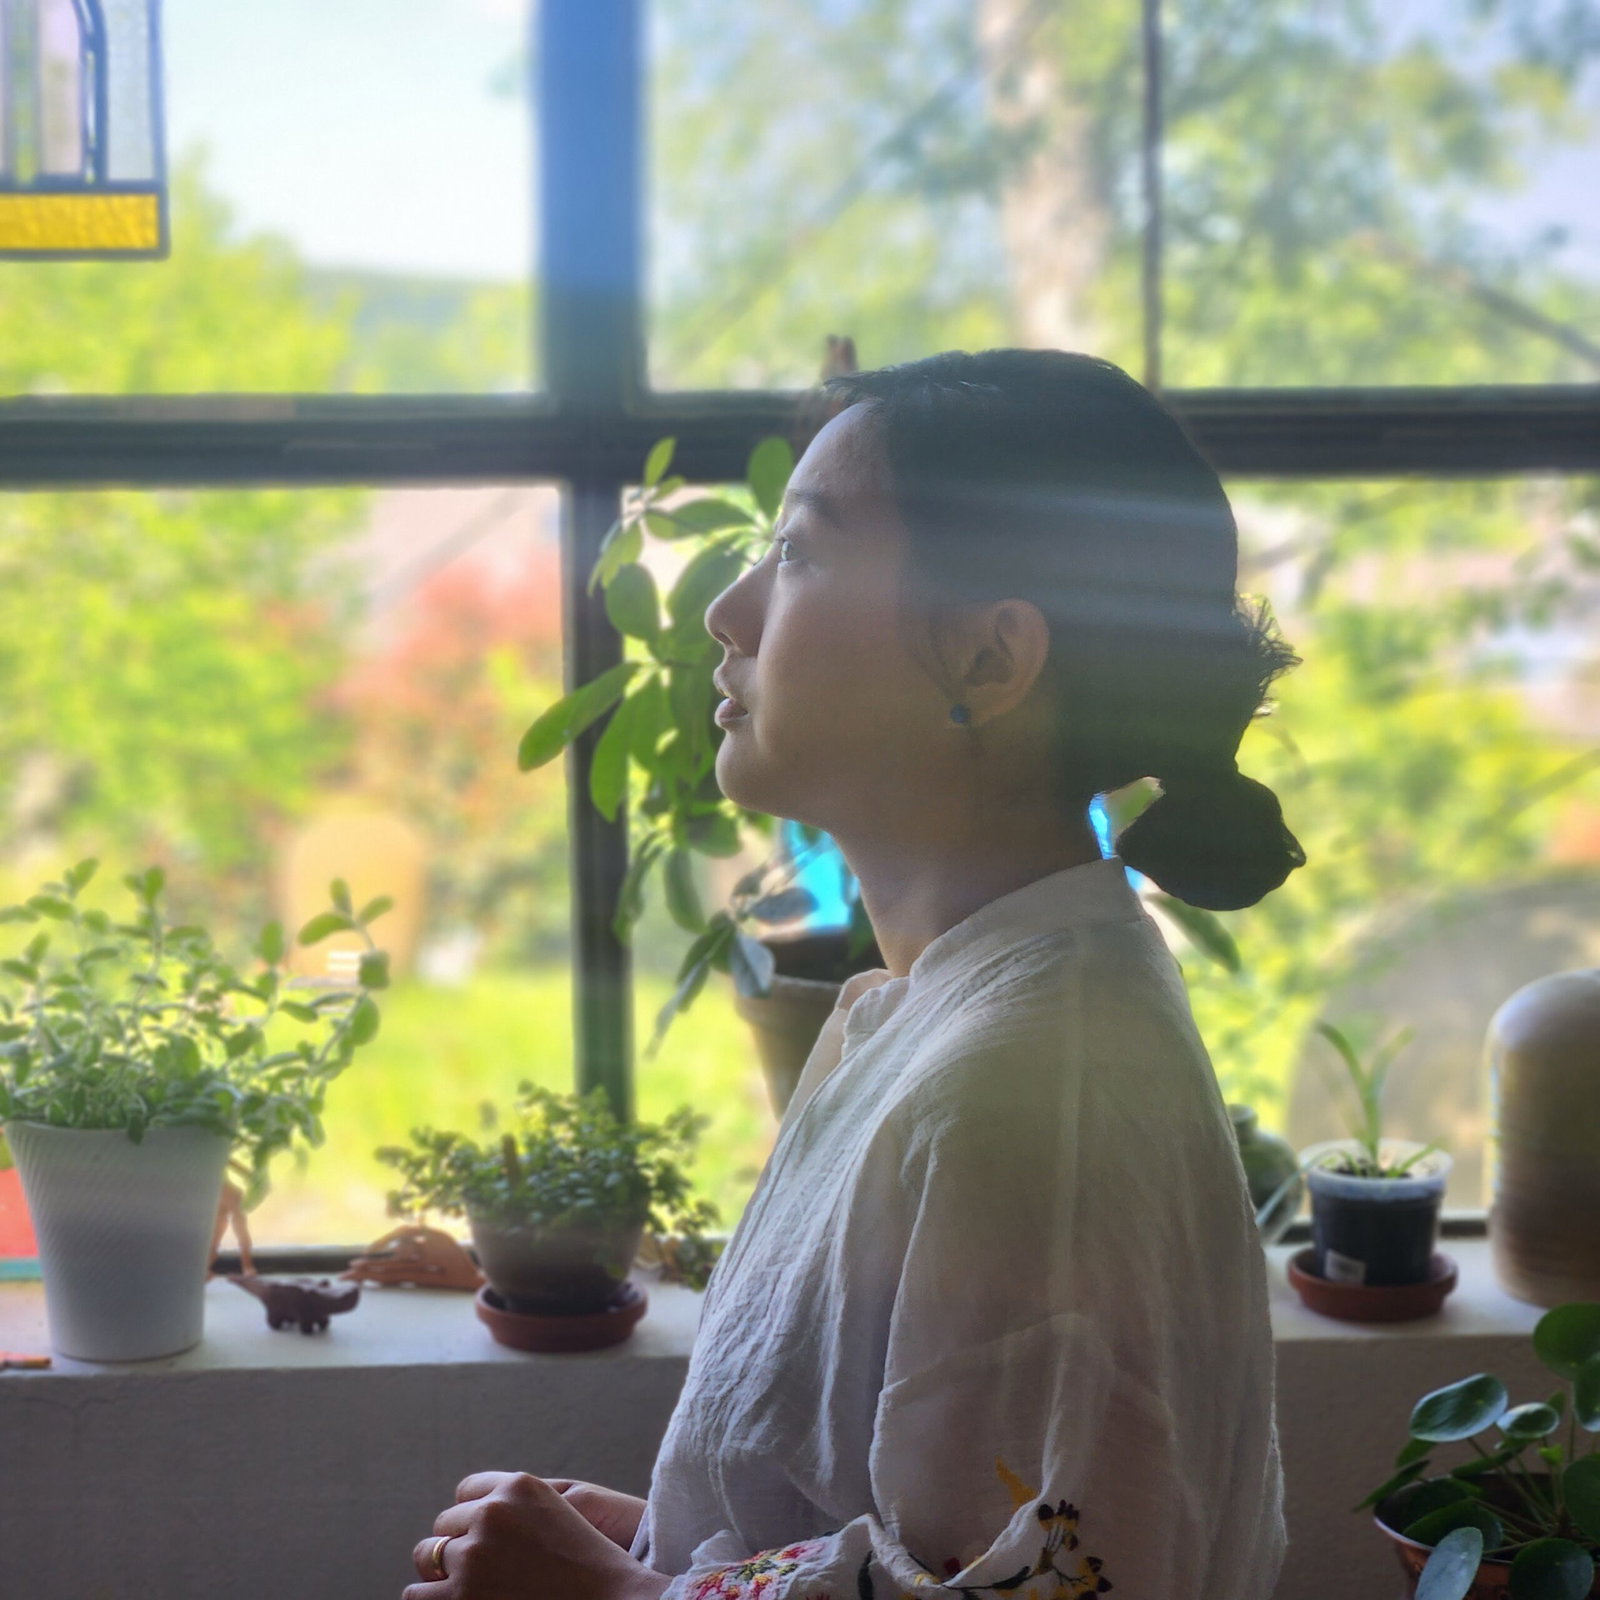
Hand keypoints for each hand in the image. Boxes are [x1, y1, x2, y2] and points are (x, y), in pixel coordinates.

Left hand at [405, 1471, 669, 1599]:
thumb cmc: (587, 1568)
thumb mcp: (558, 1512)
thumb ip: (515, 1508)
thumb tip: (466, 1523)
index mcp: (518, 1485)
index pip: (467, 1491)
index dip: (471, 1517)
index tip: (480, 1538)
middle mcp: (492, 1512)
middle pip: (445, 1524)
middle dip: (456, 1545)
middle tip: (478, 1572)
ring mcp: (474, 1554)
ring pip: (426, 1555)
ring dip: (439, 1572)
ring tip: (463, 1590)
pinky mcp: (461, 1594)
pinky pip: (417, 1593)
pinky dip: (428, 1599)